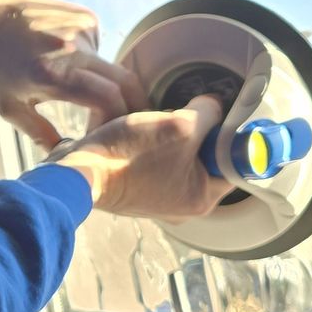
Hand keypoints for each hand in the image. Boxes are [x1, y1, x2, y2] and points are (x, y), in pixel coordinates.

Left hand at [0, 0, 145, 147]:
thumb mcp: (11, 107)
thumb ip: (40, 134)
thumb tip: (68, 155)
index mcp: (54, 75)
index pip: (107, 99)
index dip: (115, 120)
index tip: (106, 133)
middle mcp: (74, 49)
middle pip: (124, 81)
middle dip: (132, 104)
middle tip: (129, 121)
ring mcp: (83, 29)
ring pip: (109, 67)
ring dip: (99, 81)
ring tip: (67, 79)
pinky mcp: (86, 18)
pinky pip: (98, 49)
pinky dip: (88, 60)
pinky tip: (62, 55)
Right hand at [58, 96, 225, 219]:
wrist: (76, 172)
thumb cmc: (127, 155)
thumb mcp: (180, 124)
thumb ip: (209, 113)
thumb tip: (214, 106)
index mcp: (202, 198)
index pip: (234, 160)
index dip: (229, 131)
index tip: (220, 115)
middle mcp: (184, 204)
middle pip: (206, 154)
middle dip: (195, 130)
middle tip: (178, 118)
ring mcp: (159, 197)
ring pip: (180, 152)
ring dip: (169, 132)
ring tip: (150, 126)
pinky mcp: (138, 187)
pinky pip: (157, 157)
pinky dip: (151, 140)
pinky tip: (137, 132)